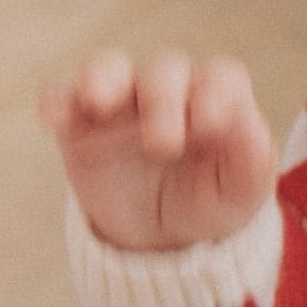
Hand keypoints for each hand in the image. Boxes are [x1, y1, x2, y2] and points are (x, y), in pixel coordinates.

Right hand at [38, 47, 276, 251]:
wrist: (162, 239)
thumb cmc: (211, 202)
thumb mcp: (241, 192)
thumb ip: (252, 160)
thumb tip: (247, 128)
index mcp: (216, 99)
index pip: (221, 77)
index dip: (217, 93)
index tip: (211, 125)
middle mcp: (169, 91)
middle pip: (165, 70)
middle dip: (164, 100)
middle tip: (163, 145)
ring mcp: (120, 101)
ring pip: (109, 67)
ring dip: (103, 78)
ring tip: (99, 102)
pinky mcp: (79, 122)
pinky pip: (62, 95)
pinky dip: (56, 101)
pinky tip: (55, 120)